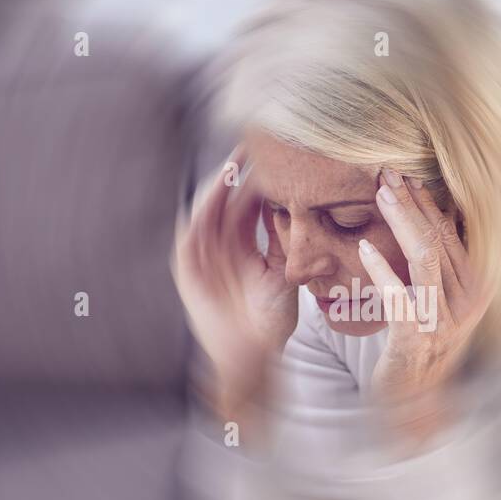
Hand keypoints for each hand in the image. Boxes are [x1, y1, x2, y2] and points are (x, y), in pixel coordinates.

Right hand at [171, 145, 297, 415]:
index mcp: (242, 242)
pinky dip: (199, 216)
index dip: (258, 177)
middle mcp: (219, 244)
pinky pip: (189, 236)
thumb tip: (313, 213)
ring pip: (206, 210)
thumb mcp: (286, 273)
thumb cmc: (270, 319)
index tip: (275, 152)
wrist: (252, 355)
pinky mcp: (187, 270)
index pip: (248, 200)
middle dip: (234, 171)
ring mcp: (201, 255)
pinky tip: (212, 198)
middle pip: (224, 197)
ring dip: (216, 187)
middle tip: (251, 144)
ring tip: (232, 166)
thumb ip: (291, 244)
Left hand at [357, 169, 489, 439]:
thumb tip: (426, 210)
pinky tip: (364, 249)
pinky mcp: (418, 337)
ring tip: (379, 196)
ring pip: (425, 258)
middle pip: (440, 239)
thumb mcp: (438, 298)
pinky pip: (400, 296)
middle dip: (412, 202)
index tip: (406, 176)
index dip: (429, 202)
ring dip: (401, 222)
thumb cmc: (421, 339)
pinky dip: (382, 270)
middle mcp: (469, 301)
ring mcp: (445, 320)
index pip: (454, 234)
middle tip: (386, 174)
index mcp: (478, 287)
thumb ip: (438, 262)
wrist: (413, 398)